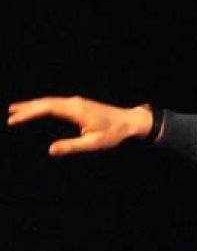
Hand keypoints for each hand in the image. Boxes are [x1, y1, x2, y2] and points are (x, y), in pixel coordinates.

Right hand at [7, 96, 152, 155]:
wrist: (130, 121)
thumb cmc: (114, 133)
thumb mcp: (94, 143)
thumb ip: (72, 146)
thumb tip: (50, 149)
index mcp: (76, 110)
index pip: (46, 108)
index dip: (29, 113)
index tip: (13, 120)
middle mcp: (75, 102)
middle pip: (46, 102)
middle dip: (26, 108)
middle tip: (9, 114)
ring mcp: (77, 102)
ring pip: (51, 101)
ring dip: (33, 105)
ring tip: (16, 110)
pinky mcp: (80, 104)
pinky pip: (57, 103)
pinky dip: (44, 105)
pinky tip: (38, 109)